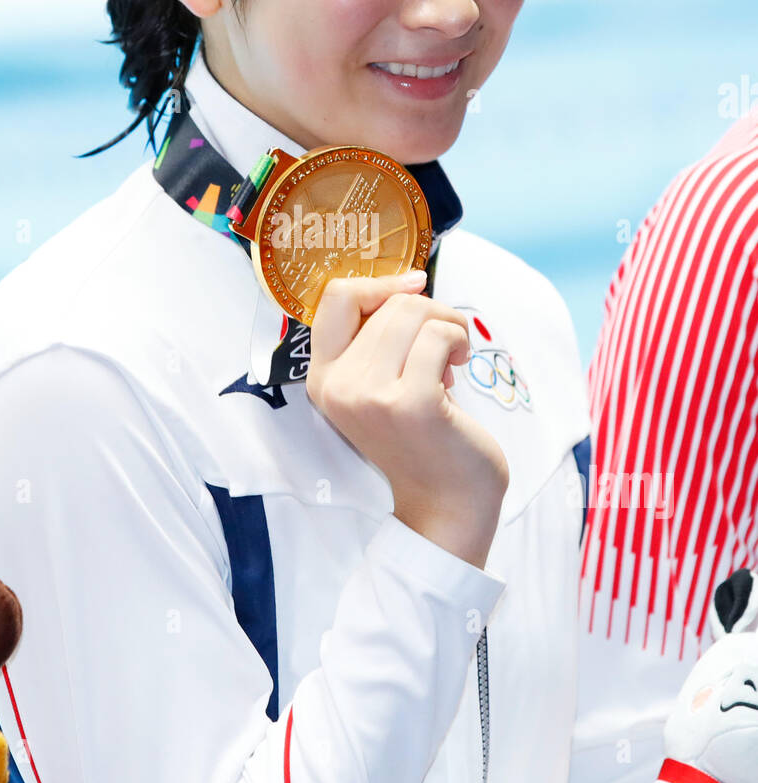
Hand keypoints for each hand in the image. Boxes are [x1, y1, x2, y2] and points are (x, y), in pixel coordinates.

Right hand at [305, 270, 508, 566]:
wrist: (448, 500)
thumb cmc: (423, 435)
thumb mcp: (380, 384)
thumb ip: (377, 339)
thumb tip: (407, 282)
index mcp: (323, 379)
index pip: (335, 298)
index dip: (379, 283)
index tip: (414, 286)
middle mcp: (338, 387)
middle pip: (388, 303)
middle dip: (430, 312)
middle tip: (444, 347)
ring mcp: (371, 396)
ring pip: (414, 313)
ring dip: (448, 324)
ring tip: (452, 357)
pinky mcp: (411, 403)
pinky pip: (439, 336)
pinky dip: (459, 341)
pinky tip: (460, 367)